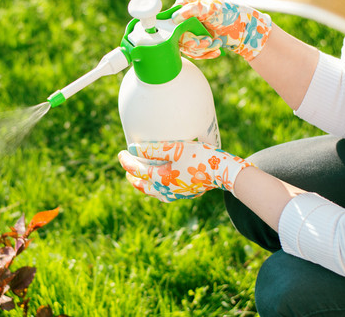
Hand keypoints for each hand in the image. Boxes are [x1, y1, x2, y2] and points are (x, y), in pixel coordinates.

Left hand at [118, 141, 253, 201]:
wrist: (223, 171)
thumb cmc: (199, 156)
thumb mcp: (175, 148)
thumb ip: (152, 149)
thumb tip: (132, 149)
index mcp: (160, 179)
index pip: (136, 170)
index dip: (126, 161)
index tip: (121, 152)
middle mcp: (165, 190)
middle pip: (141, 185)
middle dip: (132, 175)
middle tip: (127, 165)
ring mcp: (175, 195)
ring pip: (152, 192)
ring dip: (143, 183)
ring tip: (139, 175)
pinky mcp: (184, 194)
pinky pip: (163, 194)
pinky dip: (155, 187)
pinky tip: (159, 182)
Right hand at [171, 0, 272, 60]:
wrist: (243, 28)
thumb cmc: (228, 13)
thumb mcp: (211, 8)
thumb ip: (193, 9)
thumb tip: (175, 17)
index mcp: (184, 6)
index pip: (170, 19)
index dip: (176, 29)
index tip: (189, 33)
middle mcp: (184, 19)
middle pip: (176, 37)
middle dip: (193, 42)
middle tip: (207, 41)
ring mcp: (189, 32)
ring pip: (185, 48)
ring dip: (202, 49)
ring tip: (215, 44)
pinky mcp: (195, 43)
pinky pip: (193, 54)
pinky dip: (205, 54)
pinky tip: (216, 50)